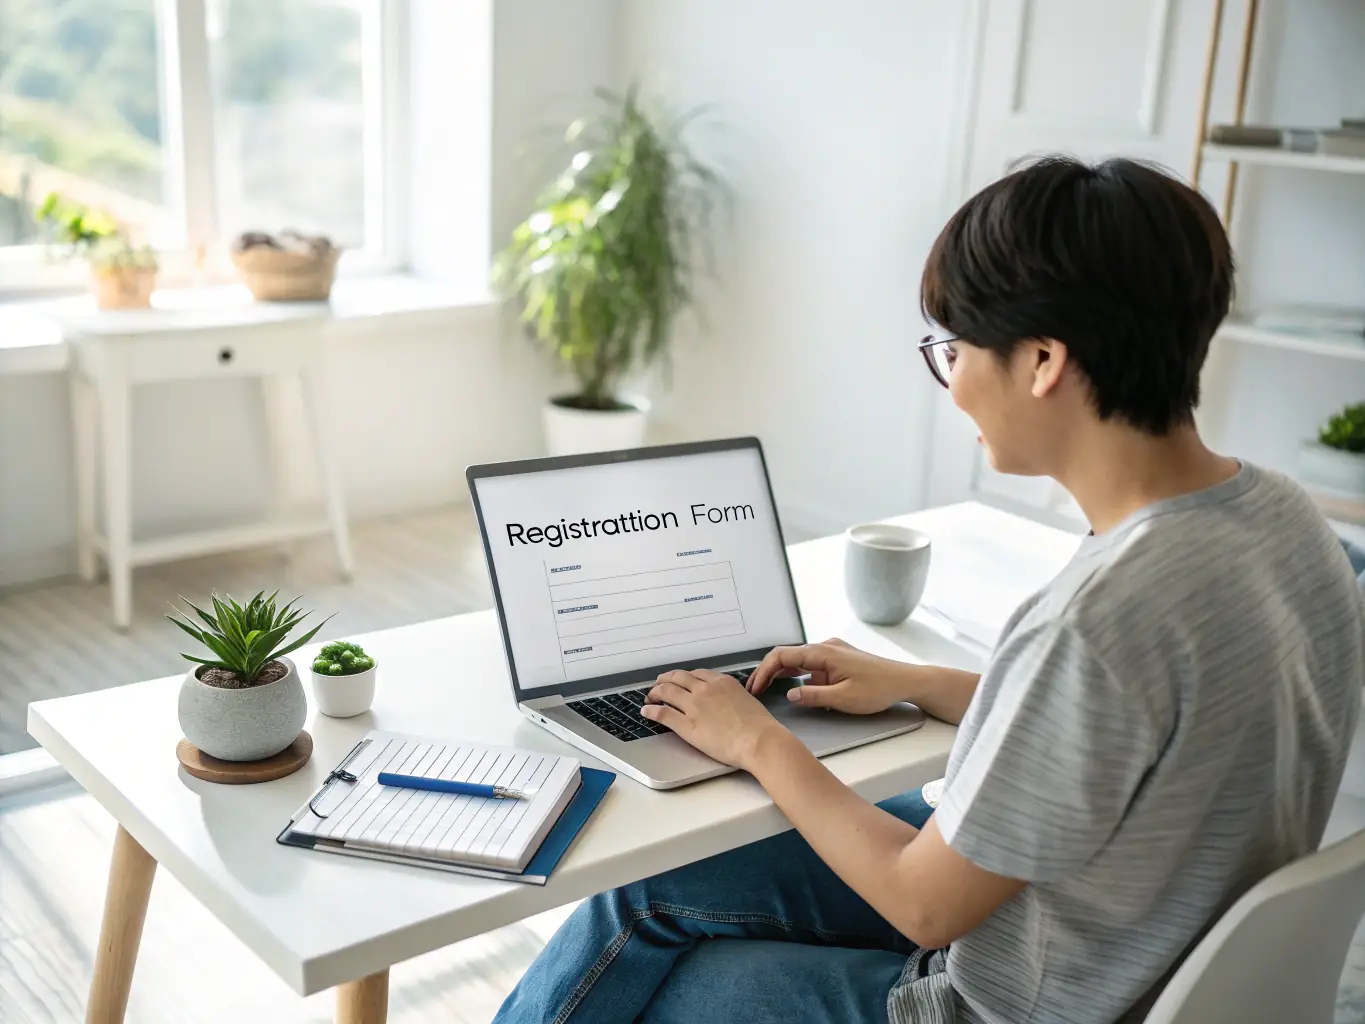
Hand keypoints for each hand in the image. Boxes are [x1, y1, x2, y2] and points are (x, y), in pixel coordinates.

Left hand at [643, 669, 786, 769]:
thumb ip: (733, 696)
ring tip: (650, 696)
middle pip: (678, 678)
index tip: (680, 680)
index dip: (684, 677)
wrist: (758, 740)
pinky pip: (663, 713)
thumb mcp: (747, 700)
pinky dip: (652, 710)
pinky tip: (647, 711)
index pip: (696, 674)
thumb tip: (728, 702)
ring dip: (655, 692)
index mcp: (722, 682)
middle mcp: (705, 689)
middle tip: (660, 683)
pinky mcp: (686, 724)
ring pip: (667, 692)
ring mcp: (694, 706)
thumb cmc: (759, 726)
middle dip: (666, 679)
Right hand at [746, 638, 916, 714]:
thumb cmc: (879, 689)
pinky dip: (795, 672)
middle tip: (754, 689)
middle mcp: (825, 647)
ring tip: (765, 688)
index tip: (755, 688)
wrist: (904, 681)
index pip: (782, 656)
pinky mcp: (837, 658)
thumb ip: (813, 696)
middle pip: (786, 655)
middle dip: (767, 671)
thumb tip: (790, 695)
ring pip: (797, 658)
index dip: (764, 672)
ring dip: (780, 672)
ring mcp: (832, 651)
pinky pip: (810, 662)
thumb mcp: (843, 699)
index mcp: (823, 653)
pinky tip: (790, 685)